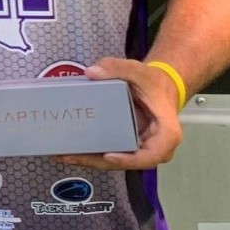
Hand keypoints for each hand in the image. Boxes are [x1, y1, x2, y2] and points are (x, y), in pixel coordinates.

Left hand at [57, 56, 182, 171]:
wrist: (160, 86)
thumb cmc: (154, 83)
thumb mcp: (139, 71)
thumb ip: (118, 67)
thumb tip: (91, 72)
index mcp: (166, 133)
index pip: (151, 155)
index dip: (129, 160)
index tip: (108, 156)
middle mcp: (155, 147)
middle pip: (127, 162)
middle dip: (97, 161)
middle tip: (71, 156)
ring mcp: (141, 148)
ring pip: (117, 161)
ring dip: (90, 160)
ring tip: (64, 155)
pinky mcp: (128, 144)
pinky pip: (112, 152)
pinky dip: (93, 153)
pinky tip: (71, 149)